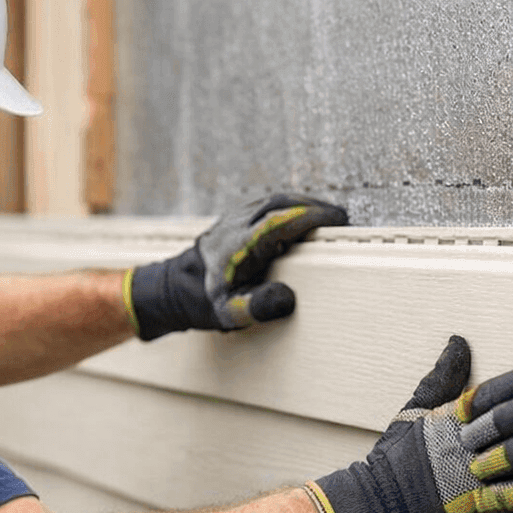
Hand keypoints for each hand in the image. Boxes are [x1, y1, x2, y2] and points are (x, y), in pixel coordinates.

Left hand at [126, 194, 347, 339]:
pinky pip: (265, 204)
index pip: (281, 220)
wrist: (173, 289)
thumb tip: (288, 297)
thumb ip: (258, 307)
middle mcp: (236, 224)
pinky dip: (288, 206)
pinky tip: (300, 218)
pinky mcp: (233, 218)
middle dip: (314, 206)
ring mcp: (233, 218)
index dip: (311, 217)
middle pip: (281, 201)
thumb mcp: (229, 313)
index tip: (337, 220)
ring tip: (326, 216)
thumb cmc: (203, 302)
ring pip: (273, 199)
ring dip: (303, 203)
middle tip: (339, 218)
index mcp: (239, 245)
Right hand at [307, 336, 512, 512]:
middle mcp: (460, 445)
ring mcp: (468, 477)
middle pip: (507, 420)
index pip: (489, 393)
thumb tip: (458, 343)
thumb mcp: (414, 412)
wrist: (376, 507)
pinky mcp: (474, 509)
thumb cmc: (396, 458)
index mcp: (448, 419)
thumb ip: (442, 378)